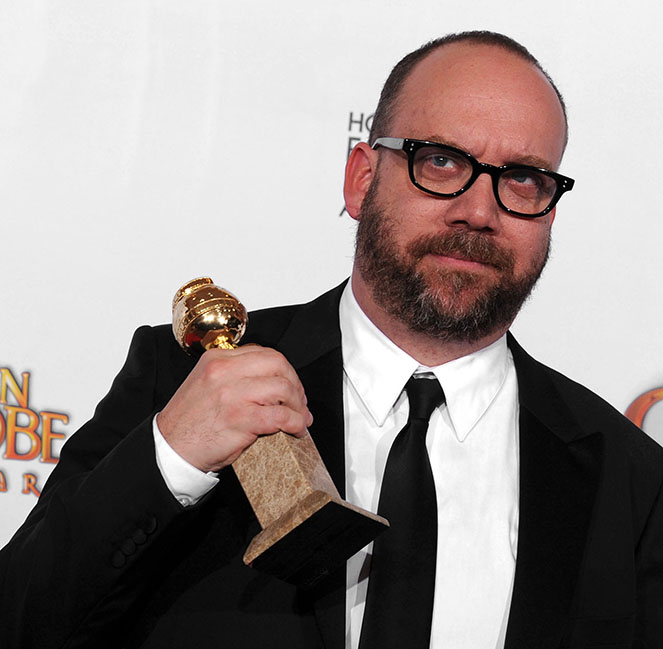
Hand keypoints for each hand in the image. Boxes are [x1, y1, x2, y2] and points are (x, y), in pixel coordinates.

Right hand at [156, 345, 312, 472]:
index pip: (263, 353)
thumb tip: (271, 384)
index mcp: (217, 359)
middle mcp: (224, 371)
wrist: (169, 449)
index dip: (284, 369)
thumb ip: (234, 377)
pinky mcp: (239, 418)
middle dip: (295, 383)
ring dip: (298, 405)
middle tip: (299, 402)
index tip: (291, 385)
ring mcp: (232, 394)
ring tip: (300, 418)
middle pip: (278, 363)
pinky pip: (280, 416)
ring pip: (282, 387)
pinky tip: (296, 429)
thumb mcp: (208, 384)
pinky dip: (295, 422)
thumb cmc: (190, 422)